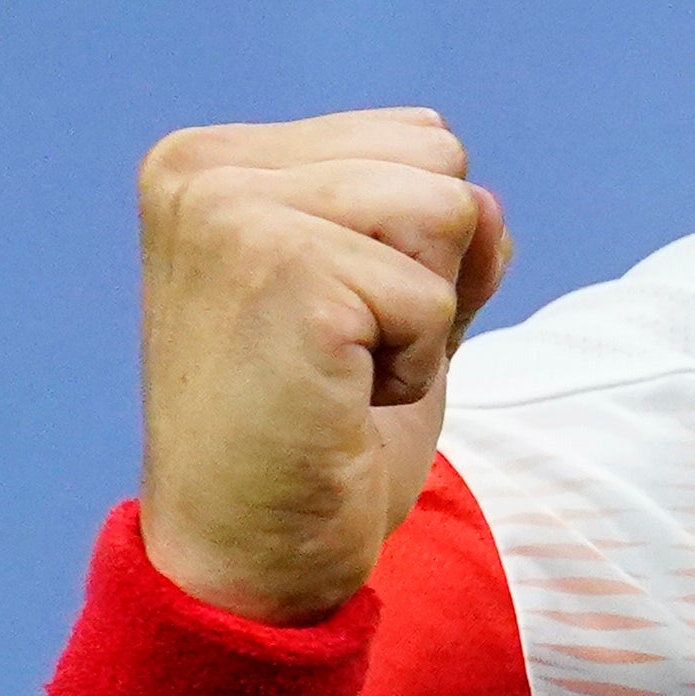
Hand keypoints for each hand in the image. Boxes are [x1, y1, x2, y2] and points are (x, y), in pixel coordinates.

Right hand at [134, 110, 509, 621]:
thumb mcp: (391, 306)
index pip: (413, 138)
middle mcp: (206, 171)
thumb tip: (487, 198)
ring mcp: (232, 213)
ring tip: (344, 373)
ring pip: (446, 209)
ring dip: (425, 316)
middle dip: (427, 268)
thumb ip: (440, 233)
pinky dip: (416, 363)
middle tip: (345, 354)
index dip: (415, 248)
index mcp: (215, 160)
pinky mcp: (280, 272)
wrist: (249, 557)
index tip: (338, 322)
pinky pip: (434, 292)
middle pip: (436, 157)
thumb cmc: (315, 437)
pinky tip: (341, 403)